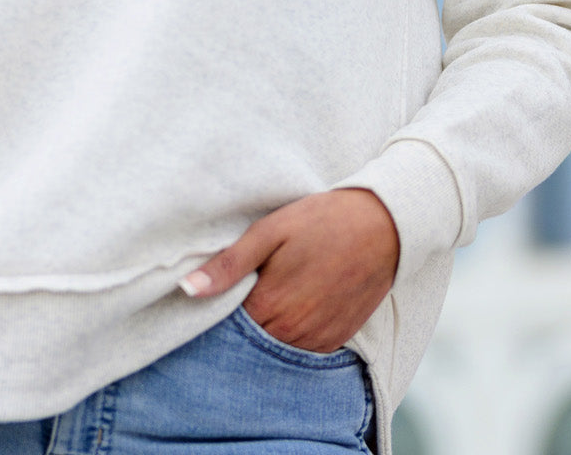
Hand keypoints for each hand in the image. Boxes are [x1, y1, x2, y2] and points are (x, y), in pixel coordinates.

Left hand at [178, 188, 400, 352]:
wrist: (384, 225)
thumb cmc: (321, 220)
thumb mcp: (269, 231)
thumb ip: (228, 265)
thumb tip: (187, 289)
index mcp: (270, 305)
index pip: (226, 331)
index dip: (216, 316)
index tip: (214, 300)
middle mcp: (293, 332)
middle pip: (250, 344)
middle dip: (238, 328)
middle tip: (236, 299)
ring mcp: (318, 339)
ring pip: (277, 350)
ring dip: (266, 333)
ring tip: (266, 300)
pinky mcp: (337, 339)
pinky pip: (304, 350)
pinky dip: (292, 336)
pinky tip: (290, 309)